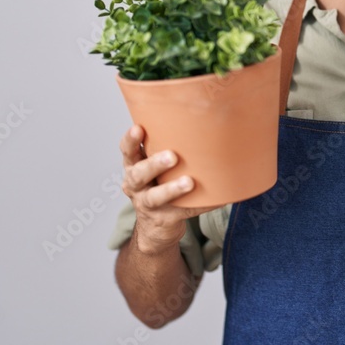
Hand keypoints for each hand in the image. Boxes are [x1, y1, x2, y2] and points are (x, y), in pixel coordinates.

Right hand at [119, 124, 223, 254]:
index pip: (127, 151)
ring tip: (189, 182)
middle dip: (154, 164)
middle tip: (172, 156)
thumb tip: (202, 118)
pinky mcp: (165, 219)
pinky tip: (216, 199)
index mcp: (134, 166)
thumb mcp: (154, 165)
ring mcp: (148, 204)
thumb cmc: (159, 182)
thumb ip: (164, 146)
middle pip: (139, 174)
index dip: (130, 141)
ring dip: (172, 189)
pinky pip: (184, 211)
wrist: (156, 225)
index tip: (138, 128)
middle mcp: (135, 186)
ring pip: (156, 197)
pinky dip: (201, 204)